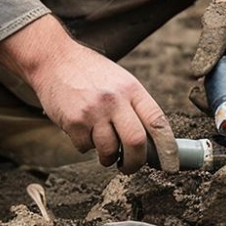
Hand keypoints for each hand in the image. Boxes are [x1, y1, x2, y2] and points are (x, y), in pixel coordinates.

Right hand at [0, 15, 178, 173]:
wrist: (54, 59)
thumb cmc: (89, 73)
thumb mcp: (119, 81)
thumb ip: (133, 107)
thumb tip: (151, 143)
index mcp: (131, 89)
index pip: (157, 122)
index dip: (168, 148)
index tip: (171, 165)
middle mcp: (115, 99)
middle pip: (136, 142)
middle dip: (135, 163)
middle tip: (129, 167)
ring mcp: (93, 110)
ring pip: (110, 150)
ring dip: (108, 157)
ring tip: (103, 149)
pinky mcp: (74, 121)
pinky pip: (85, 147)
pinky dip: (85, 146)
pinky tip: (81, 130)